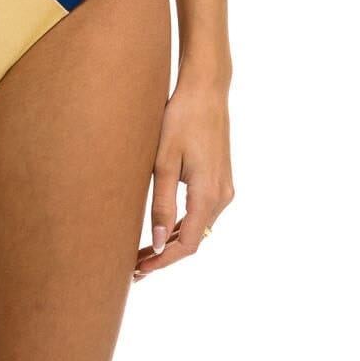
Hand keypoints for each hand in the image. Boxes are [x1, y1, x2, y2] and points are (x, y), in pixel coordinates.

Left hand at [131, 74, 233, 281]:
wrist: (206, 90)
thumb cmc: (181, 120)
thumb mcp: (164, 162)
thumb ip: (162, 204)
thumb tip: (157, 242)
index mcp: (208, 194)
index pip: (186, 244)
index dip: (163, 261)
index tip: (140, 270)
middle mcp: (222, 196)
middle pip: (193, 239)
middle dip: (165, 254)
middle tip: (135, 265)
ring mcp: (224, 188)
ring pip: (198, 227)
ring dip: (173, 240)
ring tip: (143, 249)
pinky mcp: (221, 178)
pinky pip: (202, 212)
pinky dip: (183, 223)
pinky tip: (163, 225)